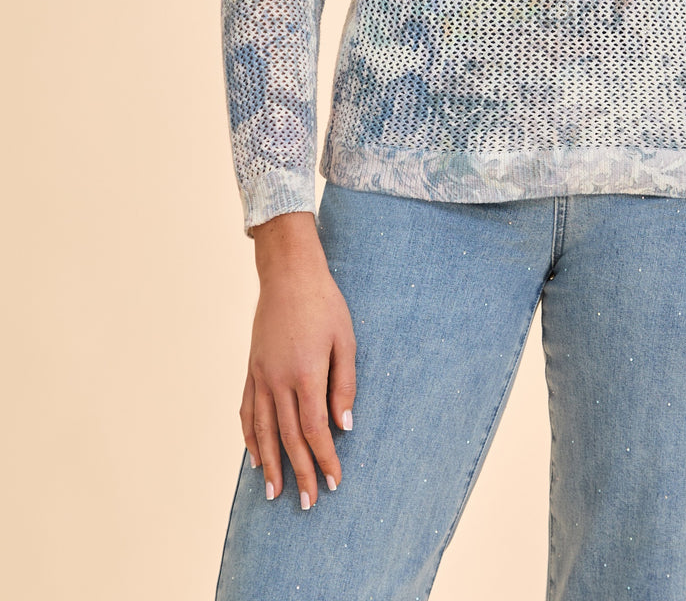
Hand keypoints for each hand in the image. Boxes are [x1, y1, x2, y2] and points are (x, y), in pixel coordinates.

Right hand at [241, 211, 356, 509]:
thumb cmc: (324, 304)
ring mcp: (260, 376)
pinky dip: (250, 437)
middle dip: (300, 472)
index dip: (324, 459)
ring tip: (275, 493)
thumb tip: (344, 427)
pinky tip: (255, 456)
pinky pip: (247, 411)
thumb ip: (344, 385)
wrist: (288, 274)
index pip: (314, 430)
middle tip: (307, 503)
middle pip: (288, 438)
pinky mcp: (251, 369)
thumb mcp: (345, 340)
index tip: (333, 483)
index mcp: (306, 374)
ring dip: (270, 464)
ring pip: (263, 431)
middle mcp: (278, 380)